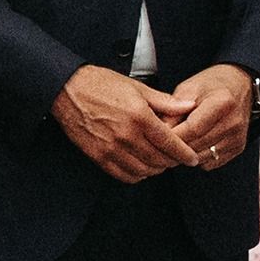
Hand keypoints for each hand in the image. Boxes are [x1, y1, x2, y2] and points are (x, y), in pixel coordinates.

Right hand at [52, 66, 205, 183]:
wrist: (67, 90)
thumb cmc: (100, 85)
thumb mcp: (137, 88)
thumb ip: (165, 102)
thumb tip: (188, 106)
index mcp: (140, 117)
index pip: (171, 144)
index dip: (185, 154)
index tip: (192, 158)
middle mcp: (127, 136)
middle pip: (160, 160)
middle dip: (172, 162)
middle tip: (176, 158)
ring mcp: (111, 149)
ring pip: (144, 171)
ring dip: (156, 170)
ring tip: (159, 162)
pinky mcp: (99, 156)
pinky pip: (124, 175)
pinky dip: (137, 175)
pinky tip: (140, 167)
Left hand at [166, 64, 256, 170]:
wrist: (238, 85)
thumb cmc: (211, 85)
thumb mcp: (188, 89)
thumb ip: (174, 110)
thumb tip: (159, 132)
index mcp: (222, 103)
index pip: (192, 129)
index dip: (172, 136)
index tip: (155, 137)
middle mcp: (233, 122)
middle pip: (197, 145)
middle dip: (175, 147)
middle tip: (158, 144)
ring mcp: (237, 137)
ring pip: (202, 157)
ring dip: (185, 155)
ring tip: (174, 143)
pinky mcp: (238, 147)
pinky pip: (211, 162)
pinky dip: (197, 158)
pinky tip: (191, 146)